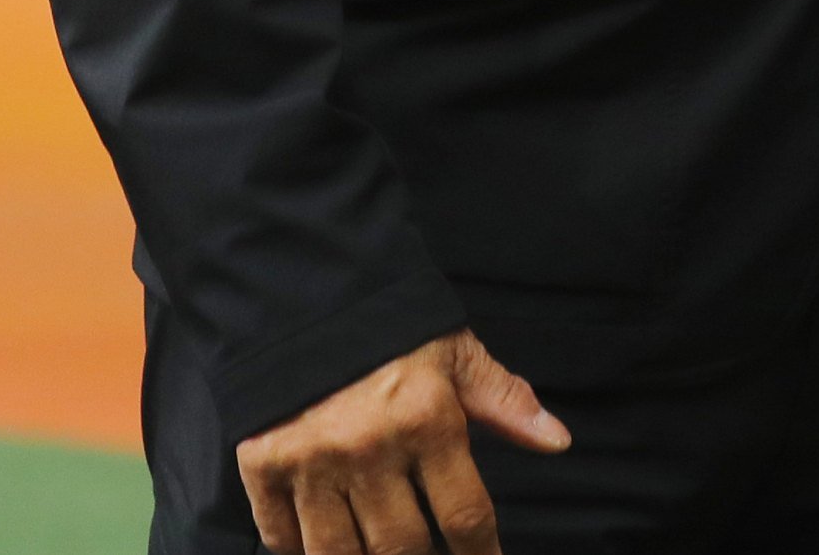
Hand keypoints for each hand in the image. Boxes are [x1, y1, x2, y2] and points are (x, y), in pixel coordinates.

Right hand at [234, 328, 567, 554]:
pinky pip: (281, 537)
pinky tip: (318, 548)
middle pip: (402, 548)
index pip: (465, 516)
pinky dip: (299, 551)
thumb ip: (502, 399)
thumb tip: (556, 440)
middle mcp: (368, 447)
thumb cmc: (385, 325)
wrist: (295, 289)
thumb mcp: (452, 351)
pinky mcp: (261, 462)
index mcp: (425, 419)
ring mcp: (311, 459)